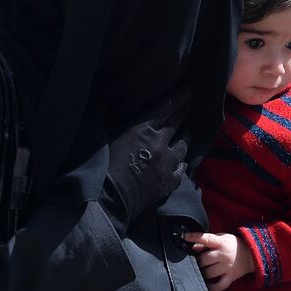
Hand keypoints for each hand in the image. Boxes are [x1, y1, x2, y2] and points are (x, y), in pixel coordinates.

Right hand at [99, 87, 191, 234]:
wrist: (107, 200)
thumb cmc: (102, 166)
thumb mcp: (108, 135)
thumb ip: (116, 118)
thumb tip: (107, 100)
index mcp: (143, 128)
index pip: (168, 106)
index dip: (180, 97)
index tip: (187, 90)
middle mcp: (160, 142)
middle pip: (179, 121)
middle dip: (185, 110)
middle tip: (189, 104)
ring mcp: (168, 163)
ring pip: (184, 144)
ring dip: (184, 138)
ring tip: (183, 135)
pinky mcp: (171, 181)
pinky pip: (182, 167)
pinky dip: (180, 163)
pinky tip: (179, 162)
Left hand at [183, 231, 254, 290]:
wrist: (251, 255)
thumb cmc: (232, 245)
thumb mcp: (222, 238)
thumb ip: (207, 242)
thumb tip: (193, 247)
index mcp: (221, 243)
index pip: (206, 238)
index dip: (195, 237)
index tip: (185, 237)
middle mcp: (224, 255)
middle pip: (204, 259)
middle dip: (199, 261)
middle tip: (200, 261)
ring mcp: (227, 267)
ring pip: (208, 273)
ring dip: (203, 272)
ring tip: (204, 270)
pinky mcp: (231, 277)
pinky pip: (219, 286)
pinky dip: (211, 287)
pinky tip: (207, 284)